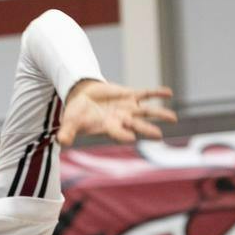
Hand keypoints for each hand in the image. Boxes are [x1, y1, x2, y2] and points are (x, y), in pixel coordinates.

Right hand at [58, 79, 176, 146]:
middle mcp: (122, 120)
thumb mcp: (70, 122)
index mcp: (109, 128)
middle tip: (158, 135)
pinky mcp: (130, 95)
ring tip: (173, 118)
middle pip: (137, 125)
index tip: (131, 137)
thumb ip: (68, 132)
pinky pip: (146, 93)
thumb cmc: (78, 114)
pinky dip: (156, 93)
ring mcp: (128, 108)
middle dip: (147, 129)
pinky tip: (168, 93)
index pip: (118, 133)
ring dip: (160, 114)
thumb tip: (61, 142)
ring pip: (147, 111)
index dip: (123, 135)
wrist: (83, 98)